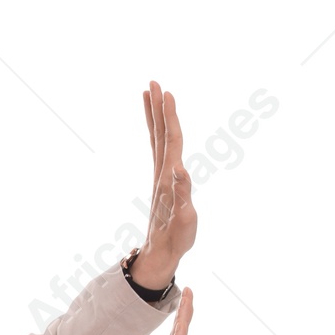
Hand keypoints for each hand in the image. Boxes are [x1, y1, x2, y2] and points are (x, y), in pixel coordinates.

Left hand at [129, 81, 196, 290]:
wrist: (160, 253)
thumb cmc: (176, 238)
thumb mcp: (184, 219)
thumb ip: (182, 194)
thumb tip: (180, 169)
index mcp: (169, 176)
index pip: (170, 138)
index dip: (169, 115)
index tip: (165, 92)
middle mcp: (162, 171)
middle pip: (160, 133)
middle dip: (157, 107)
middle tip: (153, 82)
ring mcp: (161, 175)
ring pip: (157, 139)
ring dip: (155, 116)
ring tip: (150, 94)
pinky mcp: (163, 181)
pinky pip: (159, 149)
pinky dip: (158, 133)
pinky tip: (159, 127)